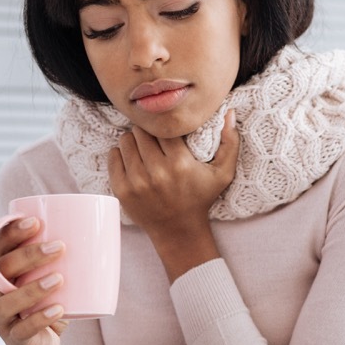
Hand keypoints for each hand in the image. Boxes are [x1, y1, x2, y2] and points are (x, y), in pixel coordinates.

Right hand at [0, 216, 70, 344]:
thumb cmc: (46, 304)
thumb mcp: (51, 280)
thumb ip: (62, 260)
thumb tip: (101, 231)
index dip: (11, 233)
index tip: (35, 221)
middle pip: (1, 271)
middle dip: (28, 256)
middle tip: (59, 247)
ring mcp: (0, 318)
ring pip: (6, 302)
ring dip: (32, 289)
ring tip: (59, 278)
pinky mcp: (14, 339)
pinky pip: (23, 329)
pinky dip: (41, 319)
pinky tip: (59, 310)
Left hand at [107, 110, 239, 238]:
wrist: (179, 231)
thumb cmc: (201, 198)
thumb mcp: (223, 174)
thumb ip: (231, 142)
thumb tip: (230, 113)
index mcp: (181, 163)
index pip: (162, 128)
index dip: (163, 128)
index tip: (166, 135)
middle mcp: (158, 172)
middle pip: (140, 131)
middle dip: (147, 133)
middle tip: (154, 143)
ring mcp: (137, 182)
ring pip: (125, 141)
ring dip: (133, 142)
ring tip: (143, 152)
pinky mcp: (122, 190)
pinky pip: (113, 156)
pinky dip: (120, 155)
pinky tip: (133, 162)